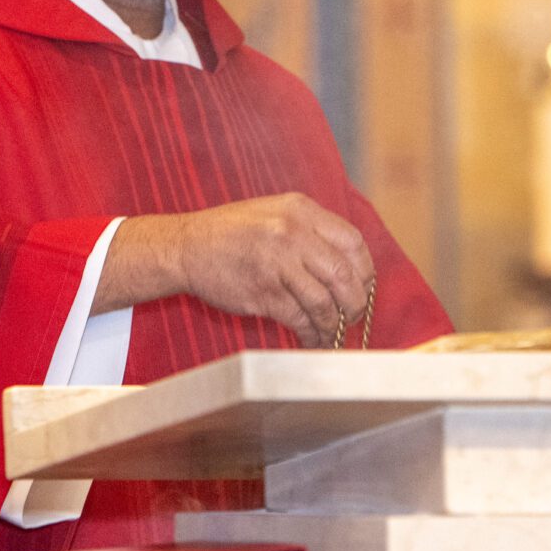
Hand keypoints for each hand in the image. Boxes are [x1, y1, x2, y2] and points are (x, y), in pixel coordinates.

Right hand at [102, 195, 376, 346]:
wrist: (186, 246)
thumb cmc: (232, 233)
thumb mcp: (275, 213)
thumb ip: (311, 231)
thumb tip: (349, 267)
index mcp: (301, 210)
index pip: (353, 242)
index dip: (364, 270)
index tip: (362, 287)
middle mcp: (293, 233)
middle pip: (344, 275)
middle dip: (354, 303)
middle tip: (352, 316)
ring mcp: (277, 263)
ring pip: (324, 302)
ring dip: (333, 324)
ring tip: (331, 333)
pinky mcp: (263, 292)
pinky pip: (299, 318)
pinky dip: (311, 333)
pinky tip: (311, 339)